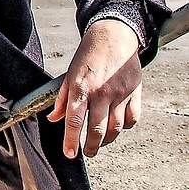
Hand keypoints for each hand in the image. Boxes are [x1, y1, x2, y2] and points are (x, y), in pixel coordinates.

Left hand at [48, 19, 141, 158]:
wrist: (112, 36)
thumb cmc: (88, 56)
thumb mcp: (70, 74)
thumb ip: (63, 99)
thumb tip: (53, 119)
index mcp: (81, 87)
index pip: (74, 119)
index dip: (71, 140)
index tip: (69, 154)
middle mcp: (101, 92)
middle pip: (97, 129)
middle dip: (91, 146)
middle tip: (87, 152)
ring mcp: (119, 93)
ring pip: (115, 128)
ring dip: (107, 140)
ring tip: (100, 142)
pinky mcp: (135, 92)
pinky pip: (132, 119)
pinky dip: (125, 127)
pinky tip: (117, 126)